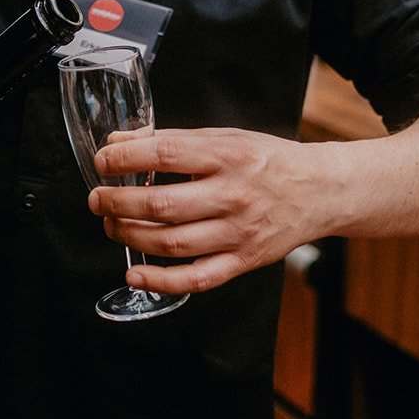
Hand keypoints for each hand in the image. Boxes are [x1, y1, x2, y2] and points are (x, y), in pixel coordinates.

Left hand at [89, 127, 323, 293]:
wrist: (321, 191)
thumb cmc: (268, 160)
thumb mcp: (224, 137)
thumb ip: (172, 140)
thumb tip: (120, 143)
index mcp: (227, 156)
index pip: (166, 155)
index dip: (126, 159)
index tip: (103, 162)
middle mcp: (233, 194)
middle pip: (162, 205)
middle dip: (118, 202)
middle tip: (98, 199)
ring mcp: (238, 232)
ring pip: (172, 242)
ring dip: (131, 236)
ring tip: (112, 225)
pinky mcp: (243, 260)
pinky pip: (196, 278)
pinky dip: (161, 281)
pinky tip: (135, 273)